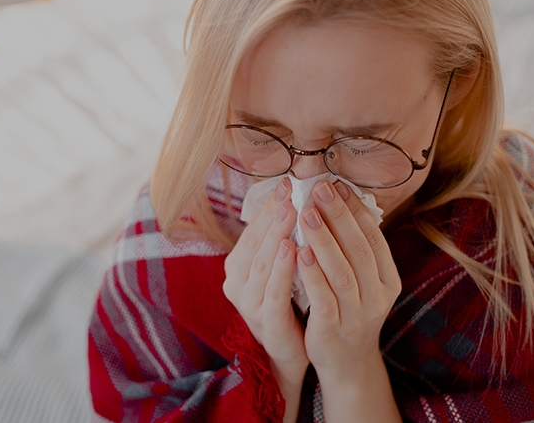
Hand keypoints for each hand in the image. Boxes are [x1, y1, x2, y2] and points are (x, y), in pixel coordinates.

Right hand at [223, 178, 308, 392]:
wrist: (291, 351)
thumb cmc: (289, 302)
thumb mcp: (280, 267)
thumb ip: (281, 239)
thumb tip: (296, 198)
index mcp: (238, 266)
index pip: (253, 230)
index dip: (269, 206)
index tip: (287, 183)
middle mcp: (237, 283)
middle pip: (255, 242)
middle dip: (273, 214)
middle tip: (289, 190)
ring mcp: (248, 304)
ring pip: (262, 263)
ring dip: (277, 235)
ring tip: (291, 211)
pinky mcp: (266, 322)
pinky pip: (274, 290)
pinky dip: (283, 268)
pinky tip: (294, 249)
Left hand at [296, 179, 401, 381]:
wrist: (347, 362)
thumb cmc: (349, 309)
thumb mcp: (362, 280)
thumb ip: (354, 248)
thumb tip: (338, 200)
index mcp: (388, 278)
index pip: (374, 237)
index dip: (356, 210)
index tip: (337, 185)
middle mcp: (377, 296)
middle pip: (359, 249)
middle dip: (338, 217)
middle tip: (319, 189)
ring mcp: (357, 315)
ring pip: (342, 272)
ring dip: (324, 240)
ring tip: (306, 214)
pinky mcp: (333, 330)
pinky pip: (324, 298)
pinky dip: (313, 274)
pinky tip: (299, 252)